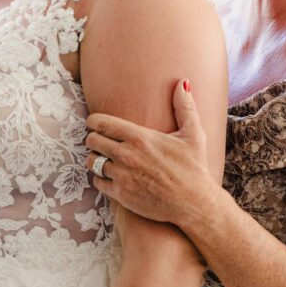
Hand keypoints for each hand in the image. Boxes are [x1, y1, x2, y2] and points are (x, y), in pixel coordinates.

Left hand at [85, 78, 218, 227]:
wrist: (194, 203)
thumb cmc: (194, 167)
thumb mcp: (193, 134)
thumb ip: (185, 106)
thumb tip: (183, 82)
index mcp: (139, 137)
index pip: (100, 123)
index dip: (94, 121)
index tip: (95, 123)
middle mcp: (126, 155)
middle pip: (92, 140)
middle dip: (94, 139)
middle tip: (101, 141)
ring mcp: (122, 176)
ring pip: (91, 162)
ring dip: (96, 159)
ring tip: (104, 158)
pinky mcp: (121, 195)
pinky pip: (97, 182)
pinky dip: (101, 179)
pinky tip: (111, 176)